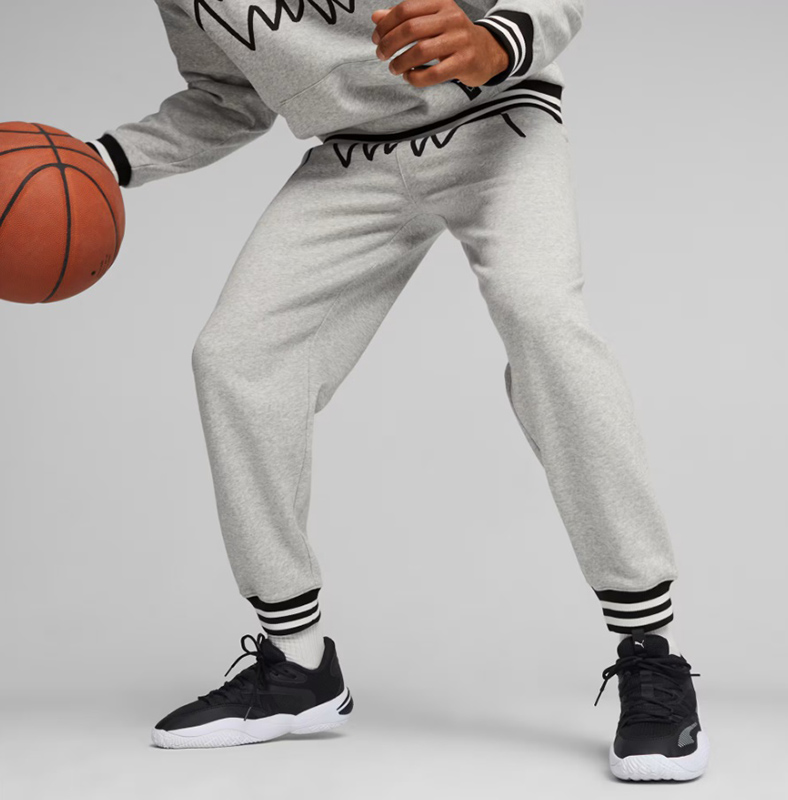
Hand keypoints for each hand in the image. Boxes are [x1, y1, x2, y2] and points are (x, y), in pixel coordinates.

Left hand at [371, 0, 508, 87]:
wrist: (487, 51)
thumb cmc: (452, 36)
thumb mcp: (430, 21)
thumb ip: (404, 19)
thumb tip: (376, 17)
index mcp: (441, 3)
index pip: (405, 9)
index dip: (385, 25)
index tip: (376, 39)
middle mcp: (452, 17)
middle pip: (410, 28)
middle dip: (389, 44)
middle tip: (381, 55)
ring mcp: (460, 40)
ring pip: (420, 51)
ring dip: (400, 62)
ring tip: (394, 68)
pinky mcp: (465, 62)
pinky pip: (434, 73)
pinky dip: (415, 77)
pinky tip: (410, 76)